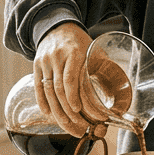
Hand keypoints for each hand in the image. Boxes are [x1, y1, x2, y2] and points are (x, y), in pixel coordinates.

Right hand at [33, 23, 109, 137]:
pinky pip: (38, 88)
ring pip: (48, 92)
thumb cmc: (80, 42)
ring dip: (57, 112)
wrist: (57, 26)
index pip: (72, 80)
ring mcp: (45, 62)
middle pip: (59, 90)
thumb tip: (116, 93)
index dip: (76, 99)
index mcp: (74, 52)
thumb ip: (103, 68)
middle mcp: (57, 57)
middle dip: (69, 113)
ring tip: (67, 126)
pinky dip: (43, 103)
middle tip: (80, 128)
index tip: (83, 112)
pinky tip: (49, 115)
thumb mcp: (94, 50)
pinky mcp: (37, 66)